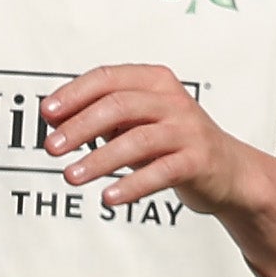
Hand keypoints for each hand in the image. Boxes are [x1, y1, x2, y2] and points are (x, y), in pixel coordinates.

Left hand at [48, 65, 275, 276]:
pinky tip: (108, 197)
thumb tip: (53, 120)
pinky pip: (161, 172)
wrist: (229, 171)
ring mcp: (188, 130)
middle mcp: (173, 100)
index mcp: (155, 81)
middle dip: (79, 126)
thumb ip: (102, 118)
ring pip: (137, 140)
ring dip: (99, 159)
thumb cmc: (173, 143)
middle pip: (118, 106)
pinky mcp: (199, 160)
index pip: (107, 78)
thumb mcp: (137, 123)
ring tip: (71, 176)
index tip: (47, 114)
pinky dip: (132, 185)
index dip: (74, 94)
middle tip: (51, 148)